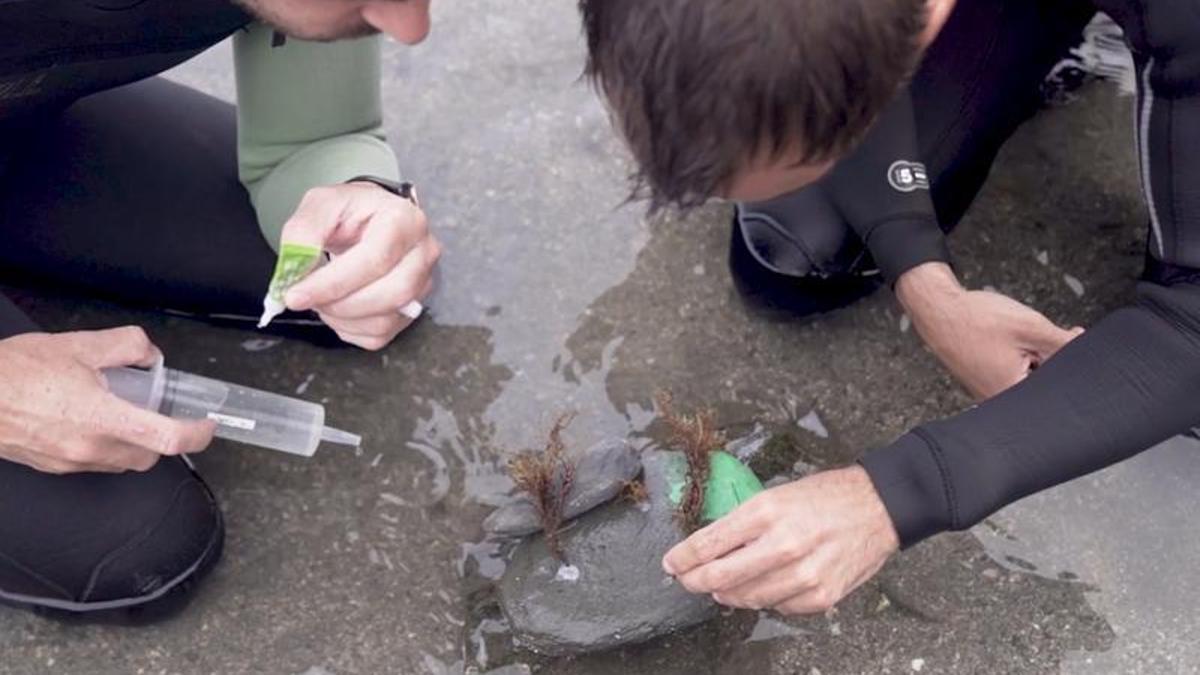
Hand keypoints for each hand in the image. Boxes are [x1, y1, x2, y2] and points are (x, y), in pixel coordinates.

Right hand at [0, 327, 214, 473]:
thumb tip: (149, 355)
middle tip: (160, 412)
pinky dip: (106, 446)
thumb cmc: (15, 372)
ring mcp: (71, 462)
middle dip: (163, 438)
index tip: (207, 424)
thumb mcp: (78, 345)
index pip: (167, 439)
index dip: (197, 434)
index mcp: (103, 419)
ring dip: (134, 443)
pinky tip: (91, 420)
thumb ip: (125, 346)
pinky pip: (95, 463)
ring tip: (122, 412)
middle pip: (149, 457)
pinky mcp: (54, 467)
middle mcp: (90, 448)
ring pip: (122, 462)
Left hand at [280, 182, 440, 350]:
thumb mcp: (321, 204)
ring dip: (342, 318)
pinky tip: (338, 308)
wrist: (370, 221)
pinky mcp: (413, 309)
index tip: (295, 296)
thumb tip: (296, 269)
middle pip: (390, 294)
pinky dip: (350, 329)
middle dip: (339, 304)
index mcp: (404, 220)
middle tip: (305, 298)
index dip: (333, 283)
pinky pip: (380, 335)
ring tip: (321, 300)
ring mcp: (423, 284)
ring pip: (385, 320)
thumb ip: (304, 231)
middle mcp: (423, 253)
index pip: (375, 260)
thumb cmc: (349, 212)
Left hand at [663, 466, 897, 614]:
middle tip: (686, 580)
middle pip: (719, 578)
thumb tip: (711, 548)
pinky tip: (762, 588)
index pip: (708, 544)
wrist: (880, 506)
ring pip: (745, 599)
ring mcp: (802, 574)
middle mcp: (782, 545)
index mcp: (766, 512)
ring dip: (727, 594)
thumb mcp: (777, 495)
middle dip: (694, 581)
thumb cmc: (827, 496)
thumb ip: (744, 522)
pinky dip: (764, 600)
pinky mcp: (821, 595)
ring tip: (721, 587)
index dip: (682, 558)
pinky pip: (778, 608)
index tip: (670, 563)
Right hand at [896, 262, 1082, 399]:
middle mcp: (999, 400)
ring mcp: (989, 391)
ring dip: (1035, 356)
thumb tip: (1088, 352)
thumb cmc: (976, 320)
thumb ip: (1065, 344)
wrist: (938, 310)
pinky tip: (1011, 340)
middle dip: (1052, 359)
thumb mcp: (1032, 328)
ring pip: (1028, 377)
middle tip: (1045, 334)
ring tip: (1020, 336)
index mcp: (1012, 393)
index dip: (1070, 363)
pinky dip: (1019, 357)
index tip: (1069, 342)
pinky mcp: (983, 381)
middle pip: (1044, 384)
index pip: (1058, 386)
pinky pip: (1012, 373)